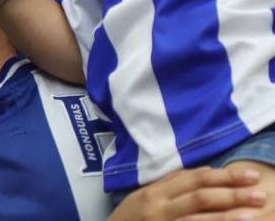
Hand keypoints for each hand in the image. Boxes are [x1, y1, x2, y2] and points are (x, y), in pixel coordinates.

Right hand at [109, 166, 269, 220]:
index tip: (248, 175)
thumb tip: (205, 172)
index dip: (223, 176)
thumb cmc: (128, 219)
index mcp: (154, 191)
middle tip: (259, 193)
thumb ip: (170, 185)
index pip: (193, 179)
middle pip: (200, 196)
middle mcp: (158, 206)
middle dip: (232, 194)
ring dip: (229, 216)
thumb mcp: (143, 197)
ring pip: (199, 217)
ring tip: (254, 214)